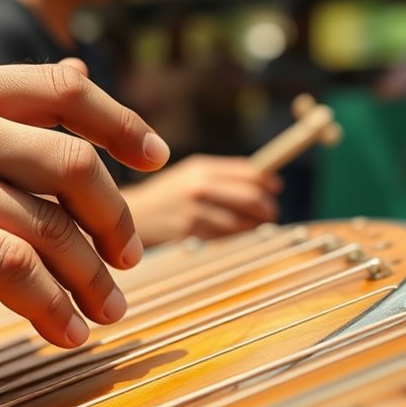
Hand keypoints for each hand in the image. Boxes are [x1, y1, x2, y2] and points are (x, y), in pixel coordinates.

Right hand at [123, 154, 280, 245]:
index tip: (275, 189)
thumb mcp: (188, 174)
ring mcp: (195, 211)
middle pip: (251, 198)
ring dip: (254, 227)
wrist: (130, 216)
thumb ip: (221, 175)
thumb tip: (263, 178)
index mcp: (202, 168)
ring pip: (241, 223)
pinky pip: (225, 238)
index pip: (249, 172)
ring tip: (254, 226)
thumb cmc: (165, 196)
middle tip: (271, 213)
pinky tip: (233, 236)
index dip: (268, 182)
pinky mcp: (189, 234)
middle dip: (267, 208)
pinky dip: (235, 238)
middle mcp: (199, 187)